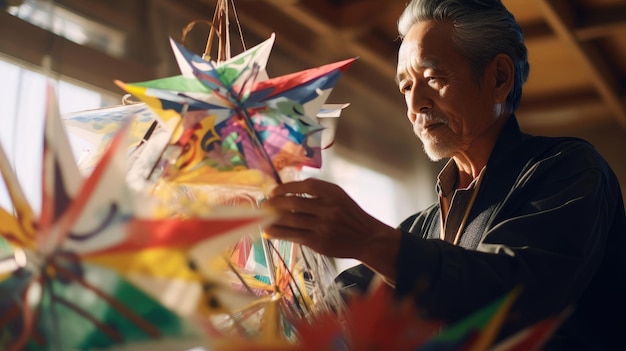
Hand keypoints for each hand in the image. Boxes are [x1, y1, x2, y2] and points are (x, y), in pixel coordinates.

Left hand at [261, 178, 401, 280]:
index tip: (274, 191)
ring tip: (262, 217)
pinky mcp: (318, 242)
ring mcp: (323, 226)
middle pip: (293, 203)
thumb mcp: (339, 196)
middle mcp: (328, 208)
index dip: (286, 188)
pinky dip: (278, 233)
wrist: (367, 238)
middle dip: (275, 203)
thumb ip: (318, 192)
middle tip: (265, 205)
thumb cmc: (350, 215)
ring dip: (272, 218)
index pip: (304, 186)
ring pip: (290, 220)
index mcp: (333, 193)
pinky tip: (269, 232)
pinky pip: (293, 235)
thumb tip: (287, 191)